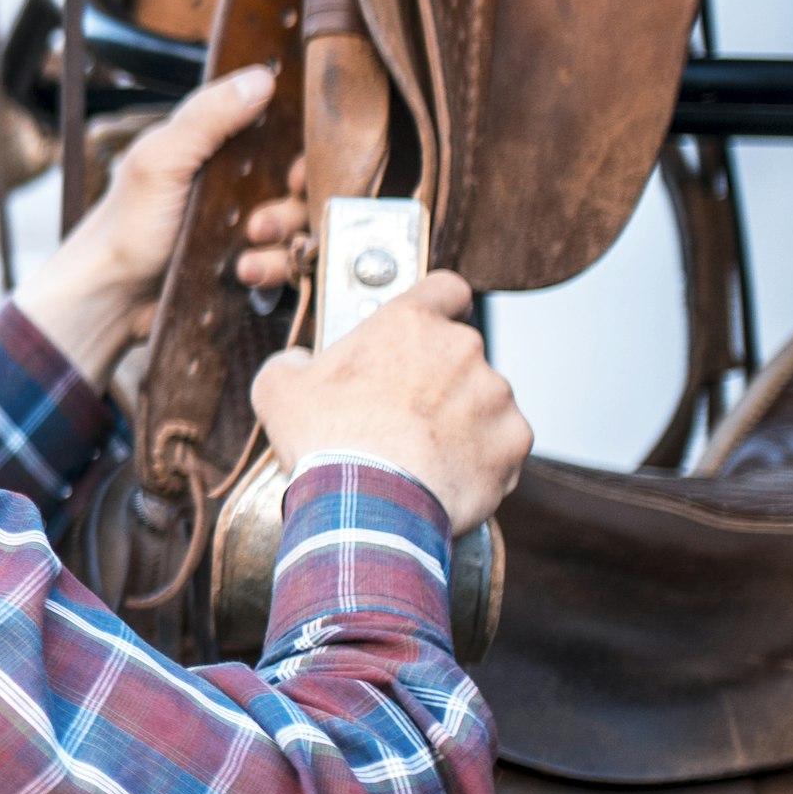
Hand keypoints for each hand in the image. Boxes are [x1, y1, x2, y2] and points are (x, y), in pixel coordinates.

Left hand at [14, 67, 304, 382]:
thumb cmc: (124, 225)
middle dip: (293, 201)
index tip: (296, 169)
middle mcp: (241, 187)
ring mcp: (247, 229)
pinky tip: (245, 271)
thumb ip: (206, 118)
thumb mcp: (159, 161)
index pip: (284, 138)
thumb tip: (260, 77)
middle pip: (301, 186)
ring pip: (301, 227)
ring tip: (250, 241)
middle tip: (261, 217)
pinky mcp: (251, 268)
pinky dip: (274, 268)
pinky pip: (288, 266)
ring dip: (284, 236)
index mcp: (221, 150)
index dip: (302, 152)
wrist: (110, 298)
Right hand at [247, 273, 531, 534]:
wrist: (369, 505)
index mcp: (410, 323)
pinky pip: (500, 443)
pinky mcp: (513, 440)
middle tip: (401, 411)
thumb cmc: (327, 441)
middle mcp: (462, 347)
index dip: (438, 305)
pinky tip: (444, 475)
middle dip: (437, 378)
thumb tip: (298, 361)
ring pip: (482, 399)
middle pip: (459, 352)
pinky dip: (480, 457)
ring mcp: (495, 394)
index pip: (446, 288)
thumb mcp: (279, 389)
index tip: (426, 327)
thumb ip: (292, 361)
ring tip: (421, 453)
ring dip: (460, 418)